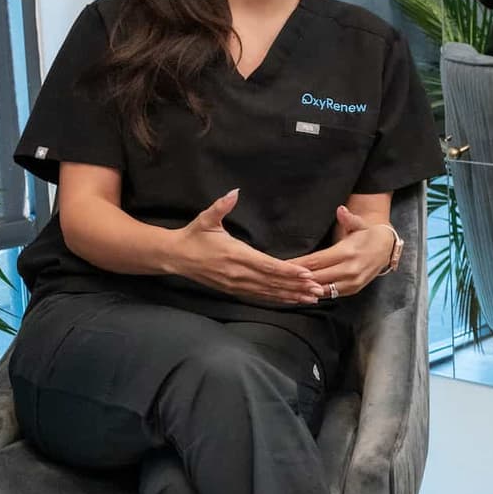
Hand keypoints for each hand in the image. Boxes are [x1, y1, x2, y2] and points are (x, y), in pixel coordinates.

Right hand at [170, 189, 324, 305]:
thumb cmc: (193, 236)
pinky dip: (276, 299)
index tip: (306, 273)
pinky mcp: (233, 290)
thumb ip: (221, 206)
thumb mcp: (206, 219)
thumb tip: (234, 192)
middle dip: (296, 287)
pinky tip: (290, 301)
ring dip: (290, 295)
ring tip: (311, 298)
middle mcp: (237, 273)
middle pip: (272, 282)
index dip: (288, 271)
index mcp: (235, 255)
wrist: (173, 257)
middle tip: (318, 289)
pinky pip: (258, 297)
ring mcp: (235, 284)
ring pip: (267, 292)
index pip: (267, 265)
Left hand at [288, 206, 392, 300]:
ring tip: (289, 288)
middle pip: (316, 277)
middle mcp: (349, 269)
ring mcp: (352, 282)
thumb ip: (348, 218)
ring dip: (306, 290)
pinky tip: (304, 293)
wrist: (386, 248)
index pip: (316, 261)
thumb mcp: (359, 224)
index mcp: (347, 252)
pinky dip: (317, 294)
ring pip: (323, 289)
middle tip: (279, 279)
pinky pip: (332, 294)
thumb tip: (341, 209)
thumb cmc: (367, 235)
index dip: (298, 264)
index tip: (282, 265)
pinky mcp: (354, 290)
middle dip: (297, 279)